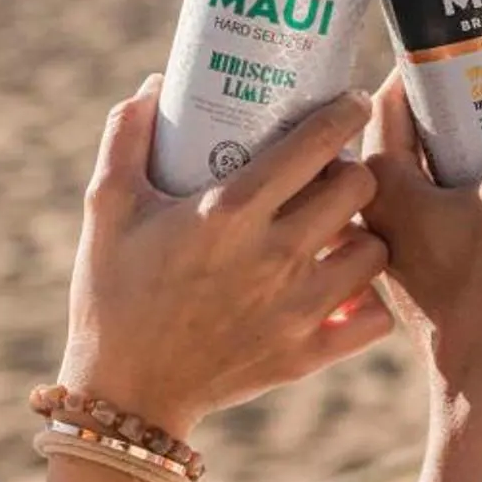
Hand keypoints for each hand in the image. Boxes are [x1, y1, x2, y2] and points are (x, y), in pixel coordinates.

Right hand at [61, 80, 395, 435]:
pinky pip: (372, 319)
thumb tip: (155, 86)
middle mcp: (274, 256)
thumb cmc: (112, 293)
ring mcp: (296, 309)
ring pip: (374, 251)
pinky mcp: (306, 354)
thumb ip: (125, 138)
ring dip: (362, 233)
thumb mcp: (106, 208)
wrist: (123, 395)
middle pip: (358, 189)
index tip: (350, 101)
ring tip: (337, 230)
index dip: (345, 111)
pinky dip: (365, 301)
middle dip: (351, 170)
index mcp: (229, 211)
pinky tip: (341, 288)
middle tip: (331, 173)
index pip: (316, 143)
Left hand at [360, 46, 481, 412]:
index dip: (430, 60)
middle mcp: (381, 210)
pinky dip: (477, 177)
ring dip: (471, 136)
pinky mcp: (433, 265)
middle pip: (416, 127)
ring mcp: (405, 240)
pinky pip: (450, 201)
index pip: (391, 98)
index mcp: (379, 186)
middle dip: (459, 94)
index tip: (468, 33)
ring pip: (435, 165)